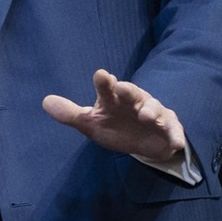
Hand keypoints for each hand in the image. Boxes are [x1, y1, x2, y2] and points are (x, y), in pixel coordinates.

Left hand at [42, 70, 185, 162]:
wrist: (143, 144)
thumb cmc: (116, 127)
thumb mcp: (91, 124)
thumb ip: (71, 114)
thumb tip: (45, 101)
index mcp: (114, 99)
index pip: (107, 88)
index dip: (104, 82)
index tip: (101, 76)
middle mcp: (135, 102)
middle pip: (132, 93)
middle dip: (128, 90)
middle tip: (122, 88)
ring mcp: (154, 113)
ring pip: (154, 108)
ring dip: (151, 111)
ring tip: (146, 116)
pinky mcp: (169, 128)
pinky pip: (173, 130)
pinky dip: (175, 135)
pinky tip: (176, 144)